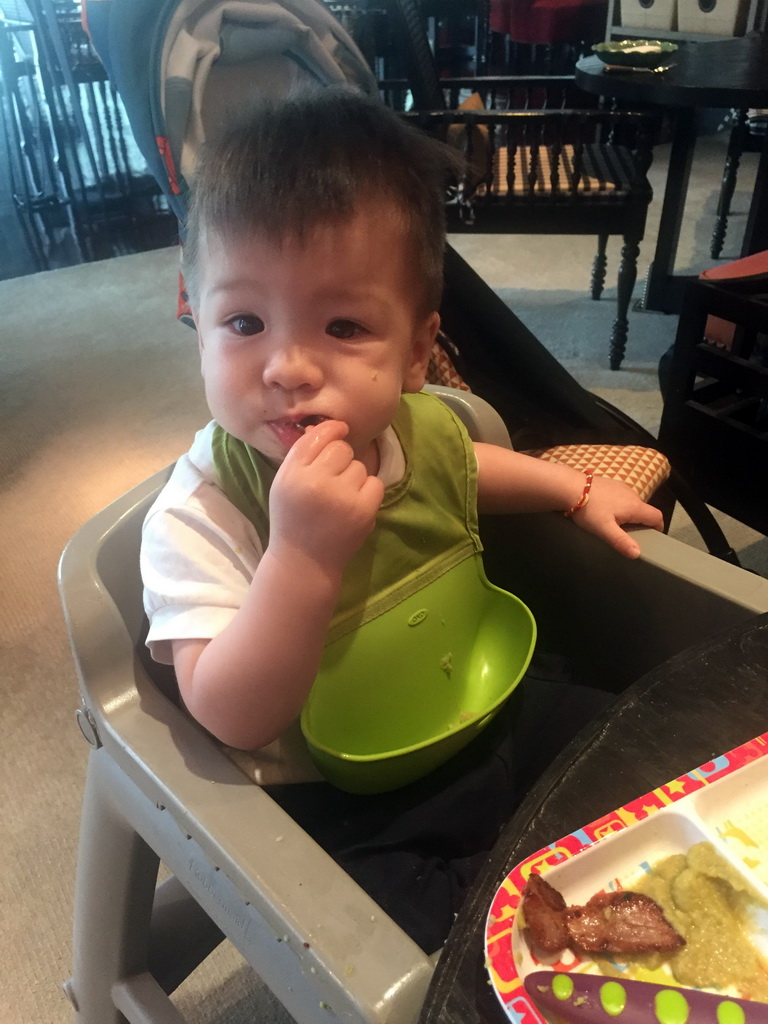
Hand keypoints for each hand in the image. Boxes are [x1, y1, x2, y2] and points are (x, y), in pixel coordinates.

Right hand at [268, 419, 383, 572]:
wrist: (304, 562)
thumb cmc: (292, 518)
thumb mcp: (283, 483)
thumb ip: (302, 454)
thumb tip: (332, 426)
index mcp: (293, 474)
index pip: (318, 436)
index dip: (331, 431)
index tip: (337, 433)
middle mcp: (316, 483)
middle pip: (342, 449)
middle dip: (339, 460)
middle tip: (330, 481)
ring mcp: (342, 498)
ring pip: (359, 466)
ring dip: (353, 478)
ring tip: (339, 498)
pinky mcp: (363, 511)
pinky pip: (375, 483)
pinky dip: (367, 492)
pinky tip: (353, 505)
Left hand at [568, 474, 663, 558]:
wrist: (570, 487)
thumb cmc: (589, 510)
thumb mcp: (604, 529)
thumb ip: (621, 541)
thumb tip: (638, 554)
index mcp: (635, 506)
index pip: (657, 516)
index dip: (658, 527)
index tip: (653, 537)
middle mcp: (632, 494)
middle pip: (644, 511)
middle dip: (641, 524)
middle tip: (630, 536)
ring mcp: (621, 487)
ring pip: (632, 504)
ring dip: (629, 515)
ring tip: (616, 526)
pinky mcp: (610, 484)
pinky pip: (621, 498)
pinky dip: (619, 507)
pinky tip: (605, 512)